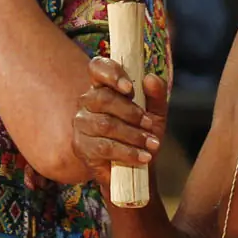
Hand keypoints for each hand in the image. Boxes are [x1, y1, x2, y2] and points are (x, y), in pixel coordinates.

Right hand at [72, 57, 167, 183]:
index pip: (98, 68)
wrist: (136, 169)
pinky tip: (142, 157)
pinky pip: (104, 147)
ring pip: (105, 124)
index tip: (129, 88)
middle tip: (149, 124)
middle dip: (130, 112)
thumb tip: (150, 78)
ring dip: (132, 135)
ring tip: (151, 144)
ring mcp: (81, 124)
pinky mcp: (81, 147)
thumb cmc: (142, 134)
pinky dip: (127, 152)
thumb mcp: (156, 113)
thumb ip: (156, 95)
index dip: (111, 73)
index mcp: (103, 86)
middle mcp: (87, 102)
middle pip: (103, 98)